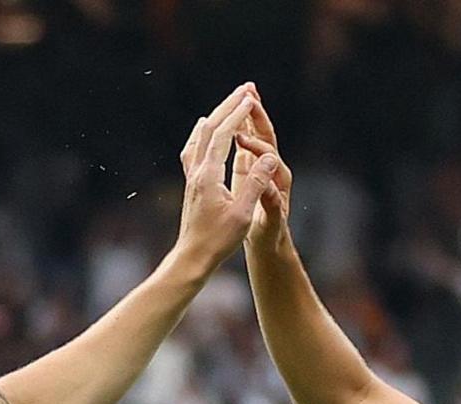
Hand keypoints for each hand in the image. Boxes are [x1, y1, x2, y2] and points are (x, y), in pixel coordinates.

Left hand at [172, 84, 281, 270]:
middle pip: (210, 129)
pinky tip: (205, 132)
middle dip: (228, 107)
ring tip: (229, 105)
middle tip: (244, 90)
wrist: (192, 257)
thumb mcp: (242, 213)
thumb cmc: (218, 240)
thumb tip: (270, 158)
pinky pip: (194, 148)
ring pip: (200, 136)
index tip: (251, 98)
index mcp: (209, 176)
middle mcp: (196, 171)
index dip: (237, 115)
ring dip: (216, 117)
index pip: (223, 135)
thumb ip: (256, 183)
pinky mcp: (190, 184)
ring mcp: (190, 177)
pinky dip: (203, 133)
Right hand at [237, 101, 292, 252]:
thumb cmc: (267, 237)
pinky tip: (228, 122)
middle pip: (266, 136)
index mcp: (277, 180)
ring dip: (249, 117)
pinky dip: (238, 132)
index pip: (266, 152)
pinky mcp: (252, 174)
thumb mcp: (270, 221)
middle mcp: (273, 171)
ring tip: (242, 95)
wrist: (269, 247)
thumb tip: (269, 177)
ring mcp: (262, 171)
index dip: (254, 142)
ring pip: (256, 138)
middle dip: (257, 114)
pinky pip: (244, 147)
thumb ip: (270, 200)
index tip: (240, 134)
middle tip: (249, 91)